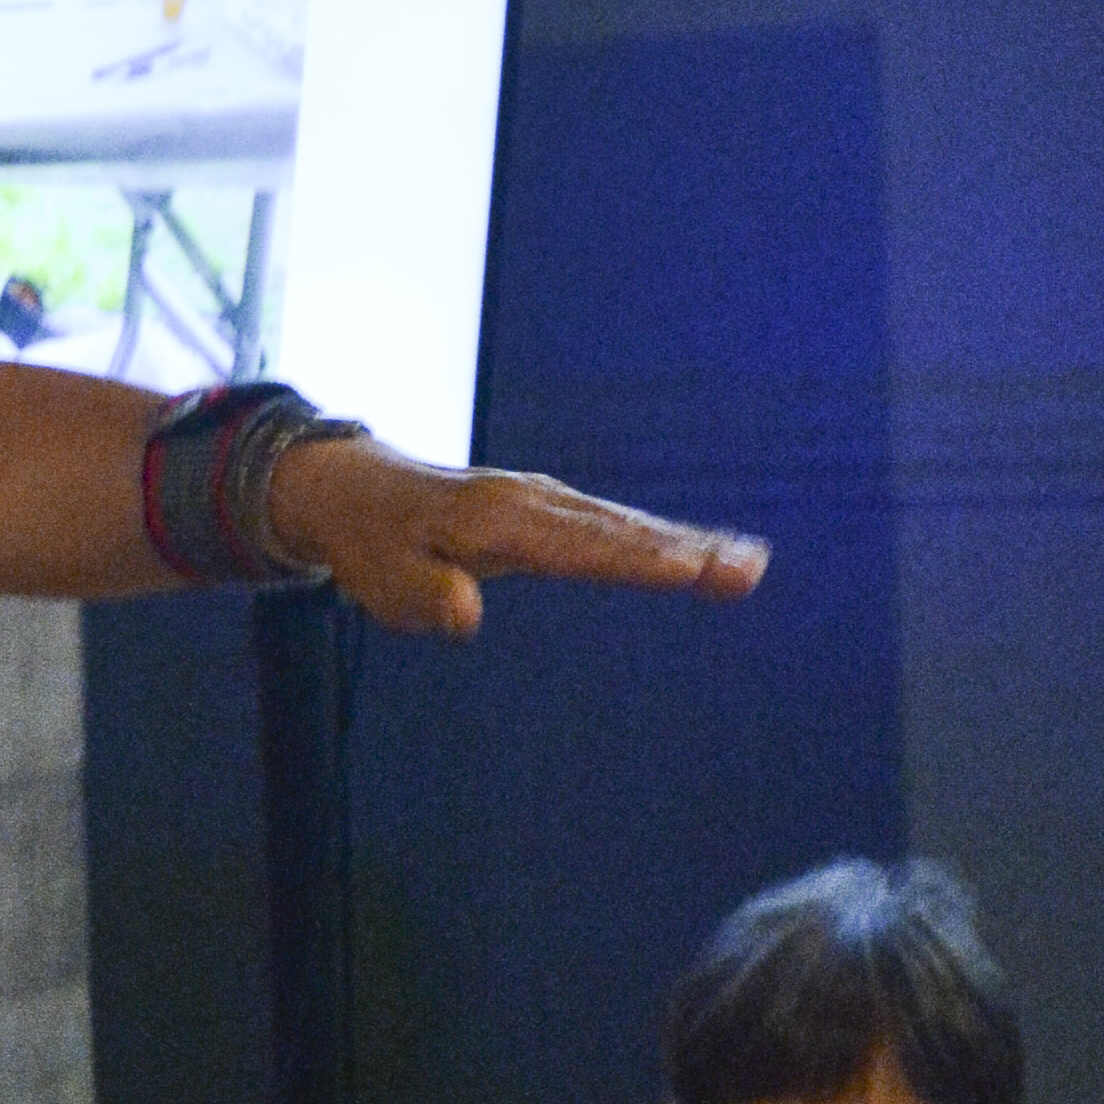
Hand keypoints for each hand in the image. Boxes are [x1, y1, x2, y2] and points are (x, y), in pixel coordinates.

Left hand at [266, 435, 767, 639]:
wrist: (354, 490)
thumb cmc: (371, 546)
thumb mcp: (382, 581)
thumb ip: (427, 597)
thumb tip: (466, 614)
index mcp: (497, 521)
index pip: (578, 547)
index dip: (634, 559)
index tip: (690, 569)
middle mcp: (532, 502)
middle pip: (620, 531)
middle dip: (688, 550)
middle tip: (749, 570)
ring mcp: (544, 500)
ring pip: (625, 524)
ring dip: (688, 543)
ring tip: (748, 563)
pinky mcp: (548, 508)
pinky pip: (613, 524)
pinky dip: (660, 538)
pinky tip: (701, 553)